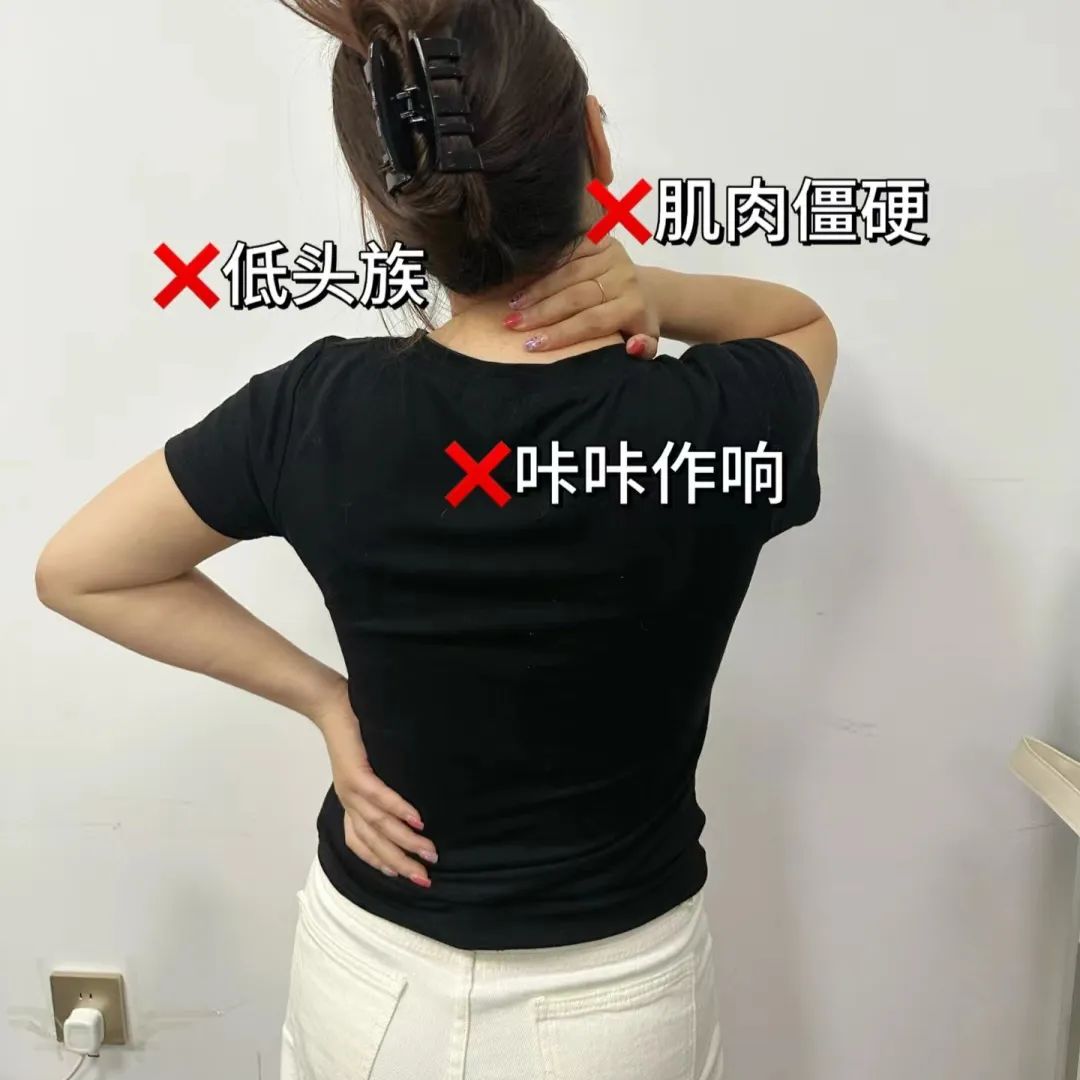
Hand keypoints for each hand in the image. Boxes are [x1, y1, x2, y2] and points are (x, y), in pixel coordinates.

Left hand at [311, 678, 436, 886]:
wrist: (331, 706)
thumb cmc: (354, 734)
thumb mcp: (367, 767)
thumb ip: (380, 787)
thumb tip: (411, 802)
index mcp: (350, 804)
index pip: (361, 844)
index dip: (381, 862)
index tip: (404, 877)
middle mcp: (348, 803)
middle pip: (373, 843)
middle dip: (400, 864)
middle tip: (424, 878)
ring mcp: (350, 790)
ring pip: (379, 825)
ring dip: (406, 842)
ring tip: (429, 852)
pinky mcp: (356, 773)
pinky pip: (379, 797)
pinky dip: (399, 810)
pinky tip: (418, 820)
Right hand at [505, 236, 660, 357]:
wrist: (644, 291)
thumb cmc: (633, 324)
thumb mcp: (645, 342)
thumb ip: (643, 350)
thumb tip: (632, 347)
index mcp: (633, 306)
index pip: (592, 321)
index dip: (561, 333)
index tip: (532, 345)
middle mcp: (623, 278)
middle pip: (577, 296)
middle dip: (542, 311)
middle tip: (513, 324)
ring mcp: (610, 255)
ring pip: (568, 273)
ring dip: (537, 289)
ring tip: (513, 304)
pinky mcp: (599, 240)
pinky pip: (566, 251)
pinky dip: (543, 264)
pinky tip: (522, 276)